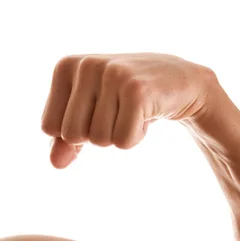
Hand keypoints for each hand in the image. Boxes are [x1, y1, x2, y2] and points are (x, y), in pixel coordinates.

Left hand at [41, 52, 214, 168]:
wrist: (179, 83)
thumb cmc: (127, 100)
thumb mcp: (91, 116)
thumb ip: (66, 140)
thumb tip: (54, 164)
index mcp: (66, 67)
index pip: (49, 128)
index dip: (77, 133)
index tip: (99, 111)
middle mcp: (86, 66)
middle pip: (72, 135)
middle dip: (98, 136)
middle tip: (118, 113)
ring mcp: (112, 76)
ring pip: (100, 140)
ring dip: (120, 135)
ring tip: (134, 112)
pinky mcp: (137, 91)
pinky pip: (123, 141)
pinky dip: (136, 138)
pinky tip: (147, 115)